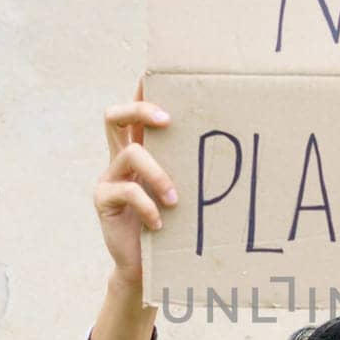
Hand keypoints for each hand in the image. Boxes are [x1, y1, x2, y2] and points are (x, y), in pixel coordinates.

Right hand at [96, 78, 177, 294]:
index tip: (157, 71)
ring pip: (129, 154)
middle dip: (140, 110)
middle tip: (167, 120)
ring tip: (175, 198)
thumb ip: (194, 171)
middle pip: (115, 116)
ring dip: (157, 174)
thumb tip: (236, 149)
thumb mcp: (186, 194)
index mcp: (141, 150)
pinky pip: (124, 191)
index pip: (135, 111)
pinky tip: (160, 223)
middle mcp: (120, 158)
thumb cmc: (174, 228)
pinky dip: (147, 206)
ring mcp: (109, 178)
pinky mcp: (103, 201)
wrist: (146, 268)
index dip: (143, 90)